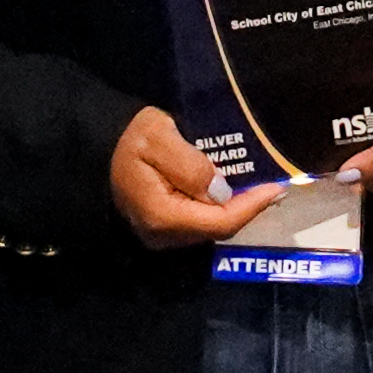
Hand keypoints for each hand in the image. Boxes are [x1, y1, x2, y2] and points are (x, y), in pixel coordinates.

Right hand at [103, 108, 261, 248]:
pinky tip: (232, 190)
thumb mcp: (158, 137)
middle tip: (274, 184)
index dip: (252, 206)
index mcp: (163, 215)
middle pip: (219, 228)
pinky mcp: (162, 228)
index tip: (277, 187)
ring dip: (236, 208)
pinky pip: (200, 222)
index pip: (221, 221)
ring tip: (259, 185)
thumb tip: (221, 190)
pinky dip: (221, 208)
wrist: (95, 146)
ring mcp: (161, 235)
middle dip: (249, 208)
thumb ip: (190, 165)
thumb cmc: (126, 137)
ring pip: (211, 228)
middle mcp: (163, 235)